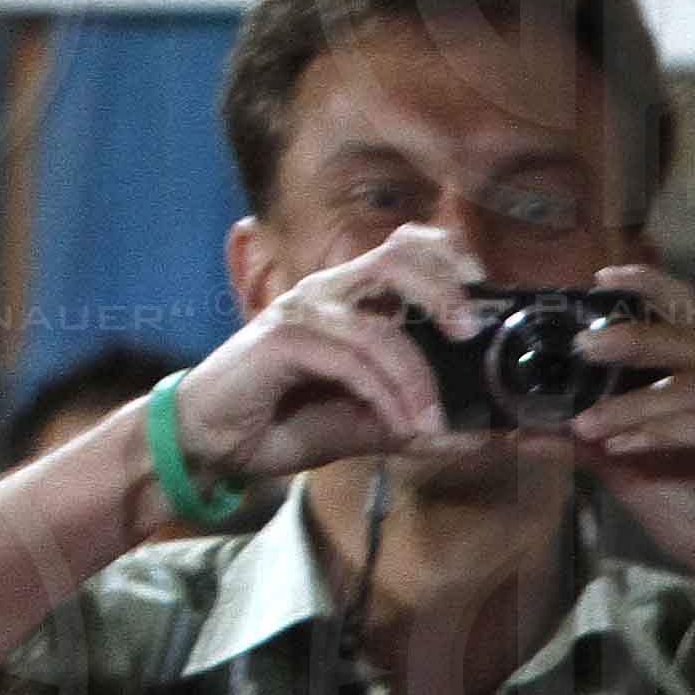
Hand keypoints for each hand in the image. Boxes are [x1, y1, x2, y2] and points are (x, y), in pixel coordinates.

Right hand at [164, 223, 489, 489]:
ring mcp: (301, 312)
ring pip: (380, 328)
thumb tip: (473, 436)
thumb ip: (409, 423)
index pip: (404, 250)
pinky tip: (403, 426)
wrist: (208, 443)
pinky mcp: (281, 341)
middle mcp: (327, 293)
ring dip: (418, 380)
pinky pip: (351, 361)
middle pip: (397, 258)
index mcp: (349, 298)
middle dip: (444, 292)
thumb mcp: (359, 425)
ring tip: (434, 424)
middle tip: (470, 333)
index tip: (486, 288)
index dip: (447, 256)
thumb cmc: (279, 422)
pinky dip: (387, 396)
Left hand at [564, 272, 694, 654]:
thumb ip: (589, 438)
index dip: (650, 286)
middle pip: (690, 337)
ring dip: (632, 402)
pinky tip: (621, 447)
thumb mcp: (630, 468)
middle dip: (631, 338)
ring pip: (691, 383)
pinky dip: (656, 431)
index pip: (691, 311)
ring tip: (587, 423)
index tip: (600, 278)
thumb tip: (525, 428)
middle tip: (581, 346)